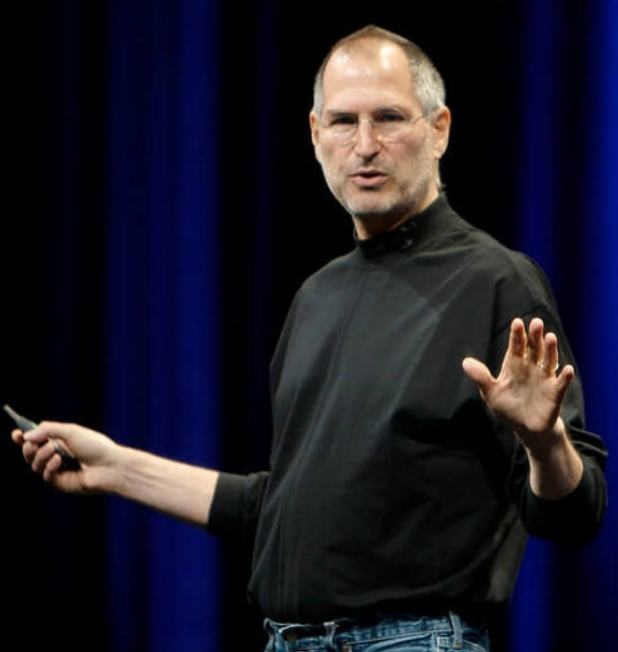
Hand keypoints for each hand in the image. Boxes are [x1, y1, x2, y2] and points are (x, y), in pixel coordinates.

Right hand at [11, 421, 118, 493]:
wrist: (110, 465)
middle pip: (31, 453)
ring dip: (40, 456)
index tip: (15, 434)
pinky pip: (45, 475)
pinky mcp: (61, 482)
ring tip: (54, 450)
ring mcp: (59, 469)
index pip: (37, 439)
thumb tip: (24, 436)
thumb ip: (47, 430)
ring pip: (35, 465)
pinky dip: (50, 466)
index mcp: (61, 440)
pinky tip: (59, 461)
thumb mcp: (71, 431)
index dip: (23, 438)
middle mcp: (57, 454)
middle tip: (31, 444)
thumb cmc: (95, 445)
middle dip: (28, 448)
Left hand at [462, 317, 574, 451]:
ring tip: (550, 337)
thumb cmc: (507, 407)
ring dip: (550, 350)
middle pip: (534, 349)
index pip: (516, 346)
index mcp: (514, 365)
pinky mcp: (554, 393)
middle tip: (536, 322)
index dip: (517, 335)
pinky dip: (565, 377)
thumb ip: (481, 377)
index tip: (517, 322)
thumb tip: (465, 362)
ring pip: (548, 361)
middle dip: (535, 336)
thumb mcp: (491, 393)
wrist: (524, 428)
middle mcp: (531, 368)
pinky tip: (568, 370)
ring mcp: (544, 379)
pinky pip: (561, 384)